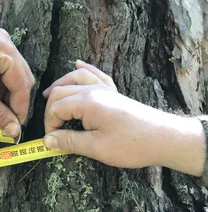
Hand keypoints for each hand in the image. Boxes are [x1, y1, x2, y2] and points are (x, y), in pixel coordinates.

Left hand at [0, 27, 34, 136]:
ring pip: (10, 76)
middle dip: (13, 100)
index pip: (22, 84)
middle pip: (20, 78)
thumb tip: (14, 132)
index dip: (20, 108)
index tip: (16, 129)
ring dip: (4, 94)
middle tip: (4, 120)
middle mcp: (4, 41)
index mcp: (4, 49)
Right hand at [42, 60, 205, 176]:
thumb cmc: (131, 144)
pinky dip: (84, 69)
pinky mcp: (113, 92)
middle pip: (60, 91)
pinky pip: (96, 74)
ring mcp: (105, 88)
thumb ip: (69, 142)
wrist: (164, 138)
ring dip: (60, 85)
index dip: (50, 126)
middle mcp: (93, 90)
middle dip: (50, 109)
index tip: (53, 142)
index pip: (55, 108)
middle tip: (52, 129)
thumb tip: (48, 141)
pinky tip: (77, 64)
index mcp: (87, 102)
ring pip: (75, 77)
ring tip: (47, 96)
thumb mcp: (96, 147)